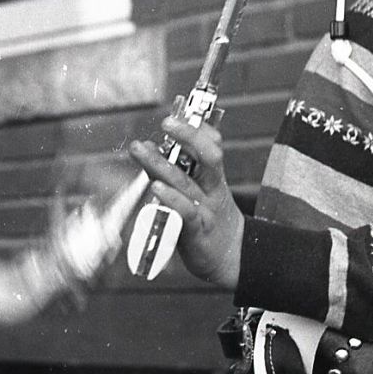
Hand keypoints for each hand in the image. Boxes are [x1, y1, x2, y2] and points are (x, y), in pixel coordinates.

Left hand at [129, 117, 242, 290]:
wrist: (229, 258)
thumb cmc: (208, 220)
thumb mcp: (199, 192)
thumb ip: (176, 171)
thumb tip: (151, 147)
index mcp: (214, 178)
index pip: (213, 146)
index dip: (200, 129)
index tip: (183, 115)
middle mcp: (213, 190)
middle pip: (207, 157)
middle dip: (188, 136)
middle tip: (167, 122)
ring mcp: (207, 210)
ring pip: (187, 183)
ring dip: (162, 165)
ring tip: (142, 150)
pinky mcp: (198, 232)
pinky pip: (186, 212)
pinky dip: (171, 199)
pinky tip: (157, 188)